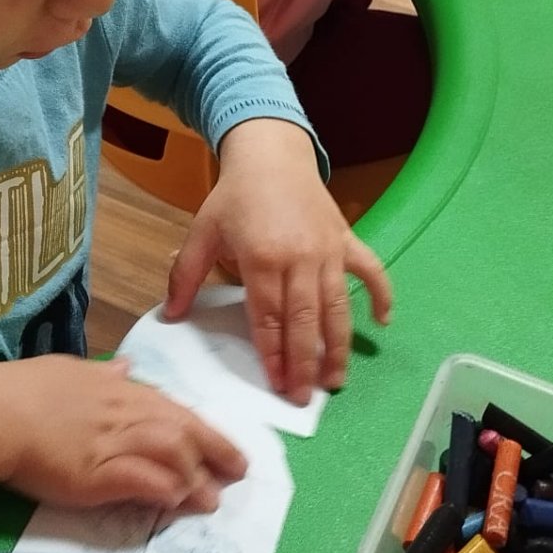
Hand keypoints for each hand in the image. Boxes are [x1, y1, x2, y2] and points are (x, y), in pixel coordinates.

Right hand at [0, 357, 247, 514]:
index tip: (223, 446)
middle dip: (216, 451)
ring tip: (211, 499)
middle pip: (183, 430)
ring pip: (171, 454)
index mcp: (118, 390)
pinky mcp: (96, 474)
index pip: (172, 409)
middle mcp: (123, 413)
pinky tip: (176, 500)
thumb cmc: (25, 389)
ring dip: (195, 477)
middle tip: (239, 472)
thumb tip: (127, 367)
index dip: (203, 429)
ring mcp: (111, 443)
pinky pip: (141, 480)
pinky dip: (163, 489)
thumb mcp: (70, 369)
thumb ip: (103, 373)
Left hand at [165, 118, 391, 405]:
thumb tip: (169, 316)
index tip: (276, 385)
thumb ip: (186, 275)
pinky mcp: (347, 240)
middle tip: (305, 397)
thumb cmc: (234, 197)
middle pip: (304, 320)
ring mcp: (328, 250)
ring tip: (337, 380)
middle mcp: (300, 258)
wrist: (271, 154)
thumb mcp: (202, 231)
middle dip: (305, 363)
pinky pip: (371, 270)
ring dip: (338, 346)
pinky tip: (383, 323)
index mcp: (262, 257)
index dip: (272, 354)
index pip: (268, 317)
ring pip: (337, 306)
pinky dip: (381, 295)